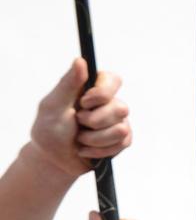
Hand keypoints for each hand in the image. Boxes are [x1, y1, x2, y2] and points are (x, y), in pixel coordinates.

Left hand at [29, 58, 131, 178]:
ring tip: (80, 139)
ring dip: (95, 139)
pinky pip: (122, 143)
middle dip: (95, 122)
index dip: (103, 94)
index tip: (84, 103)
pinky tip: (87, 150)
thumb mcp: (54, 105)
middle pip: (120, 108)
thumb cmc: (49, 129)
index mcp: (92, 89)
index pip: (113, 80)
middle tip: (77, 123)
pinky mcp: (121, 140)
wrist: (54, 160)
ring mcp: (117, 122)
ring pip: (121, 129)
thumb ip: (68, 84)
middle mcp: (108, 103)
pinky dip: (100, 150)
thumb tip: (80, 60)